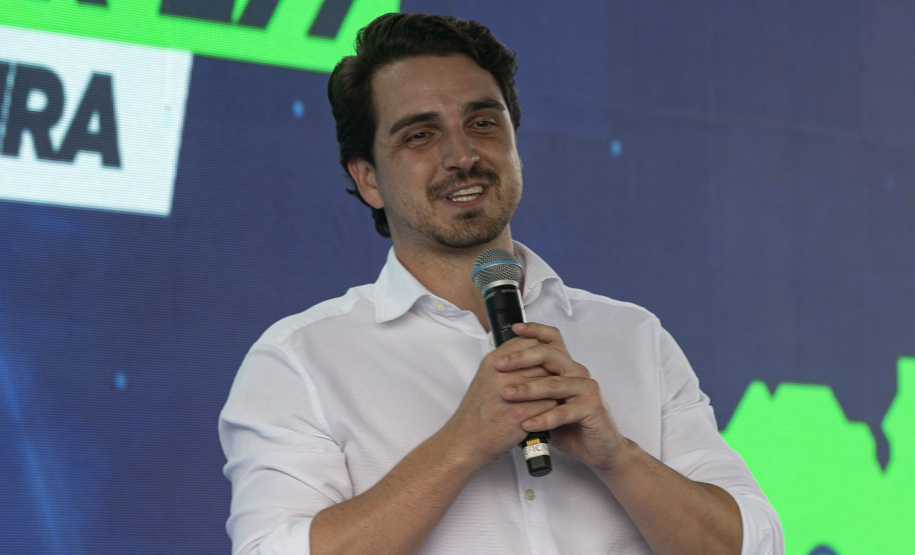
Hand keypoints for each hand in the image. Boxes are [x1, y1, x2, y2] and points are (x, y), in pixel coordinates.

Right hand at [439, 335, 558, 470]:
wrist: (466, 440)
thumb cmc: (477, 413)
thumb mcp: (485, 379)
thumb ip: (506, 365)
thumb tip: (528, 355)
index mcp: (493, 362)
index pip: (528, 343)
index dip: (541, 351)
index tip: (547, 359)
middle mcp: (502, 373)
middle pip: (542, 362)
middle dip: (552, 371)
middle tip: (558, 380)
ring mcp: (513, 392)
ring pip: (550, 381)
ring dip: (556, 389)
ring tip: (557, 396)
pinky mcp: (521, 413)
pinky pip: (550, 403)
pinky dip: (554, 408)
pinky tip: (552, 412)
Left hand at [495, 322, 628, 472]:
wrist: (598, 448)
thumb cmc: (568, 425)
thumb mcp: (545, 402)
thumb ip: (531, 386)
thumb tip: (499, 376)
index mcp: (566, 366)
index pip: (552, 340)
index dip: (535, 330)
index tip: (515, 328)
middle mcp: (577, 372)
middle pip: (549, 355)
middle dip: (521, 358)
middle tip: (499, 365)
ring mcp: (586, 389)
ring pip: (554, 383)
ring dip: (528, 389)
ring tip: (507, 395)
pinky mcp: (592, 408)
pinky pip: (563, 411)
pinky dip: (543, 419)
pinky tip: (526, 424)